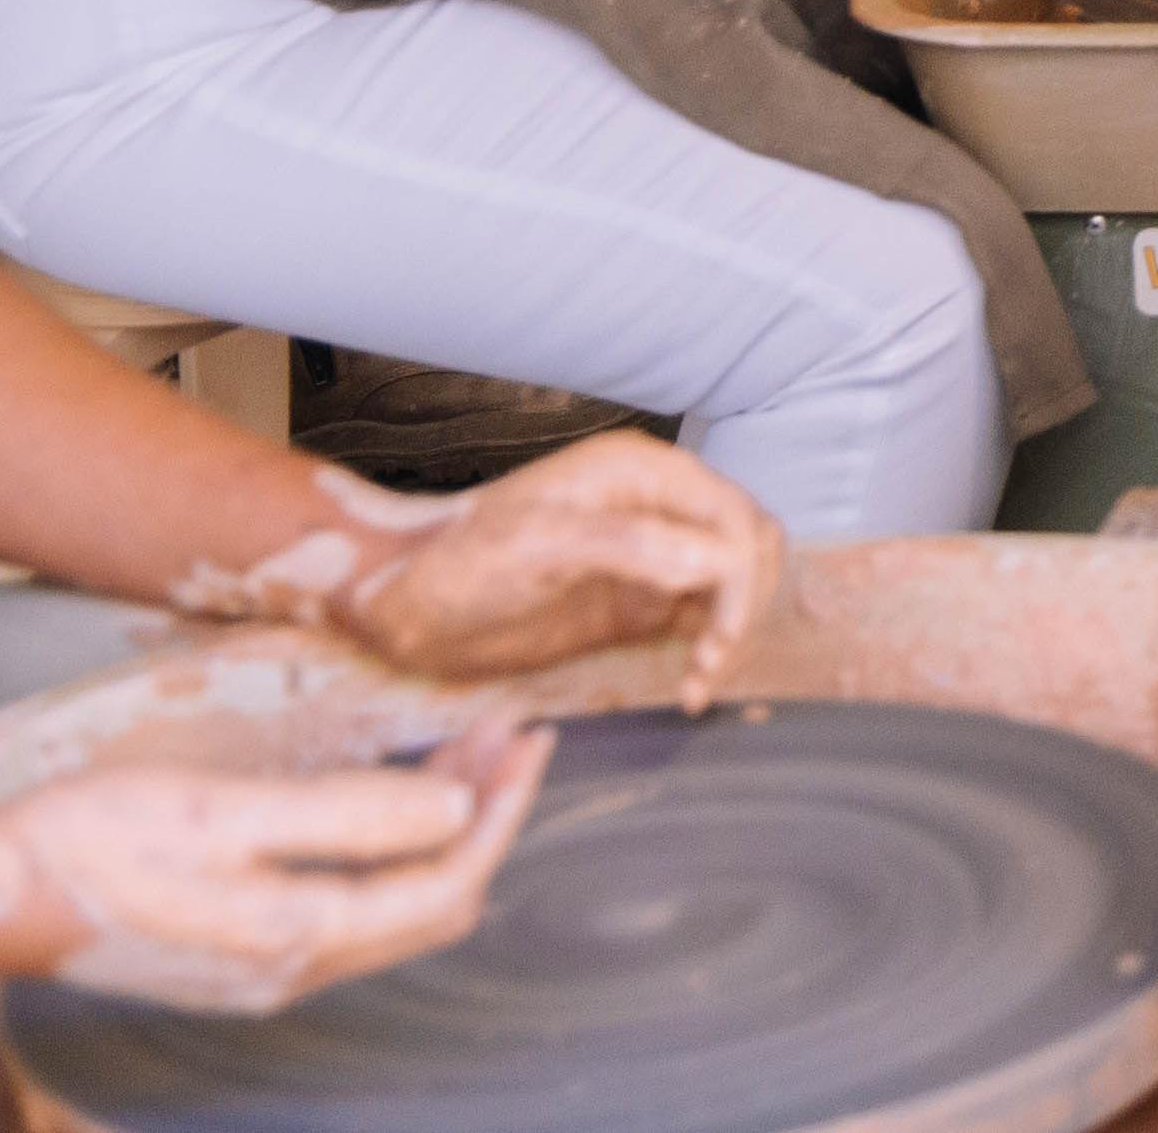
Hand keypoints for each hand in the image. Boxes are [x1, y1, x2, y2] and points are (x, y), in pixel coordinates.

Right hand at [0, 725, 552, 1012]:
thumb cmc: (96, 841)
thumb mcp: (228, 810)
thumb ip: (349, 817)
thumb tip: (455, 820)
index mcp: (301, 939)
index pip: (447, 884)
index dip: (500, 812)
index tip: (528, 741)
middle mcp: (295, 970)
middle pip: (431, 901)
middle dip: (480, 817)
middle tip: (503, 737)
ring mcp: (265, 968)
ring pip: (390, 905)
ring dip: (436, 830)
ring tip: (462, 752)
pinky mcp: (238, 950)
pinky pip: (347, 906)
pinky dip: (387, 849)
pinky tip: (389, 797)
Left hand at [331, 436, 779, 710]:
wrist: (405, 608)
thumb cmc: (456, 565)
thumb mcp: (533, 546)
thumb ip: (626, 544)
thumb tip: (715, 561)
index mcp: (640, 474)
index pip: (733, 517)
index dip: (741, 578)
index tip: (717, 640)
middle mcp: (659, 505)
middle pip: (752, 545)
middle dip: (746, 607)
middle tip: (710, 665)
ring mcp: (655, 552)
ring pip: (740, 581)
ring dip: (737, 631)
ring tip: (700, 681)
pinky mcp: (643, 599)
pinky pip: (707, 616)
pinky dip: (714, 650)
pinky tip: (691, 683)